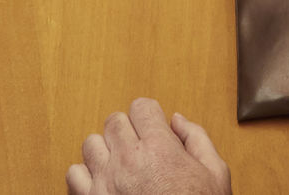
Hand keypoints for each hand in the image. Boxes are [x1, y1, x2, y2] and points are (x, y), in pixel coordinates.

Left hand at [66, 99, 229, 194]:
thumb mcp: (215, 174)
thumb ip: (197, 139)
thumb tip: (178, 121)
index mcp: (159, 148)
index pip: (141, 107)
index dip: (149, 116)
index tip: (153, 128)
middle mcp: (128, 160)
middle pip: (114, 121)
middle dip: (127, 129)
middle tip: (140, 147)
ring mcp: (106, 181)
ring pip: (91, 144)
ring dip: (104, 150)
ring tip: (120, 164)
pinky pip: (74, 174)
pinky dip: (85, 175)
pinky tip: (102, 182)